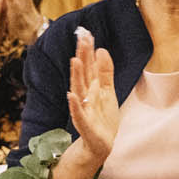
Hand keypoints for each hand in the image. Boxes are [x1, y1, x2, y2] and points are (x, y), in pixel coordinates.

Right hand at [64, 32, 120, 162]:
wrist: (101, 145)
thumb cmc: (102, 118)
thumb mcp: (107, 92)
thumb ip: (104, 72)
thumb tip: (101, 49)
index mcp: (91, 87)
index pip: (88, 66)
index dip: (87, 51)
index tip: (86, 33)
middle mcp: (84, 96)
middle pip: (83, 74)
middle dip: (82, 57)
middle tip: (81, 39)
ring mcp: (83, 110)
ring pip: (79, 90)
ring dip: (76, 76)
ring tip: (75, 60)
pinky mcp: (85, 125)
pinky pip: (78, 114)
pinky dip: (75, 105)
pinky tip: (72, 95)